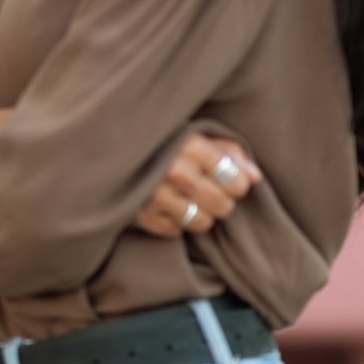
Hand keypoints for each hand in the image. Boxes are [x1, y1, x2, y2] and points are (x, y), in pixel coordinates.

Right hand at [136, 134, 260, 237]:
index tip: (225, 178)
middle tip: (206, 189)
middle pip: (222, 205)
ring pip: (201, 222)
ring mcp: (154, 195)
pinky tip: (167, 205)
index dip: (236, 183)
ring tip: (188, 198)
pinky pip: (175, 230)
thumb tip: (255, 177)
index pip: (236, 181)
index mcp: (190, 145)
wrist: (109, 146)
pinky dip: (174, 221)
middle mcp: (173, 171)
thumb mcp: (196, 133)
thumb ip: (229, 151)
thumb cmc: (162, 140)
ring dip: (199, 213)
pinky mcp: (140, 214)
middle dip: (220, 200)